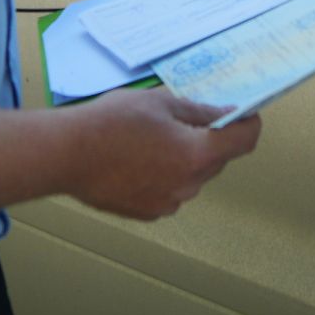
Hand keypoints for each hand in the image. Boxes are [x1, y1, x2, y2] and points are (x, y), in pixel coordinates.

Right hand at [65, 89, 262, 219]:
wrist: (67, 155)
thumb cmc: (111, 123)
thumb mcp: (159, 103)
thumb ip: (199, 111)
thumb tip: (224, 114)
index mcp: (197, 153)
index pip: (245, 140)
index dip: (248, 124)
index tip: (242, 114)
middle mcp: (190, 184)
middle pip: (217, 159)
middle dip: (208, 140)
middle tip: (180, 120)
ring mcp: (170, 201)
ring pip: (192, 175)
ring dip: (183, 158)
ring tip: (149, 141)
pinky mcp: (150, 212)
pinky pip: (170, 189)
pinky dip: (163, 175)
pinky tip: (136, 160)